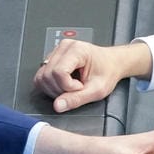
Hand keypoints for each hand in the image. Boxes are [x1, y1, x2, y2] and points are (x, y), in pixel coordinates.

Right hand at [33, 39, 152, 112]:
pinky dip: (51, 86)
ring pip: (41, 76)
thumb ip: (77, 99)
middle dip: (60, 90)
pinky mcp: (52, 58)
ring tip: (71, 87)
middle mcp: (64, 47)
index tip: (80, 88)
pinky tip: (64, 85)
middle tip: (76, 90)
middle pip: (47, 75)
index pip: (58, 72)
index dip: (67, 87)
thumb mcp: (97, 90)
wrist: (112, 63)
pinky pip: (42, 76)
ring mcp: (56, 52)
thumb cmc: (107, 72)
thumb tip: (58, 106)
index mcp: (77, 50)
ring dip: (54, 89)